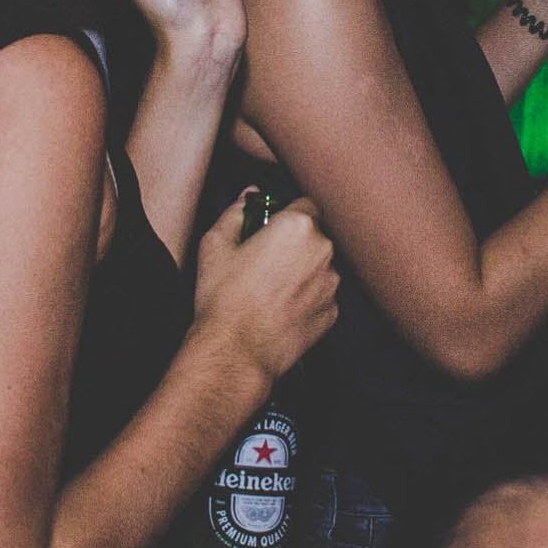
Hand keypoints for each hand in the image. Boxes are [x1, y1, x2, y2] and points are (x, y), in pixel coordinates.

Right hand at [194, 196, 338, 381]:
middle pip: (313, 236)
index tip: (270, 226)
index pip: (304, 204)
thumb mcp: (215, 244)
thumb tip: (248, 197)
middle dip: (292, 243)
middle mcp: (322, 252)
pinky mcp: (332, 313)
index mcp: (297, 227)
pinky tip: (280, 307)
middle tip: (263, 259)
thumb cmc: (225, 299)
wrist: (237, 351)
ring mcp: (331, 285)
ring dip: (301, 271)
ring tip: (270, 288)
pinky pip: (321, 295)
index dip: (285, 214)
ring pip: (318, 266)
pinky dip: (306, 298)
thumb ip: (236, 212)